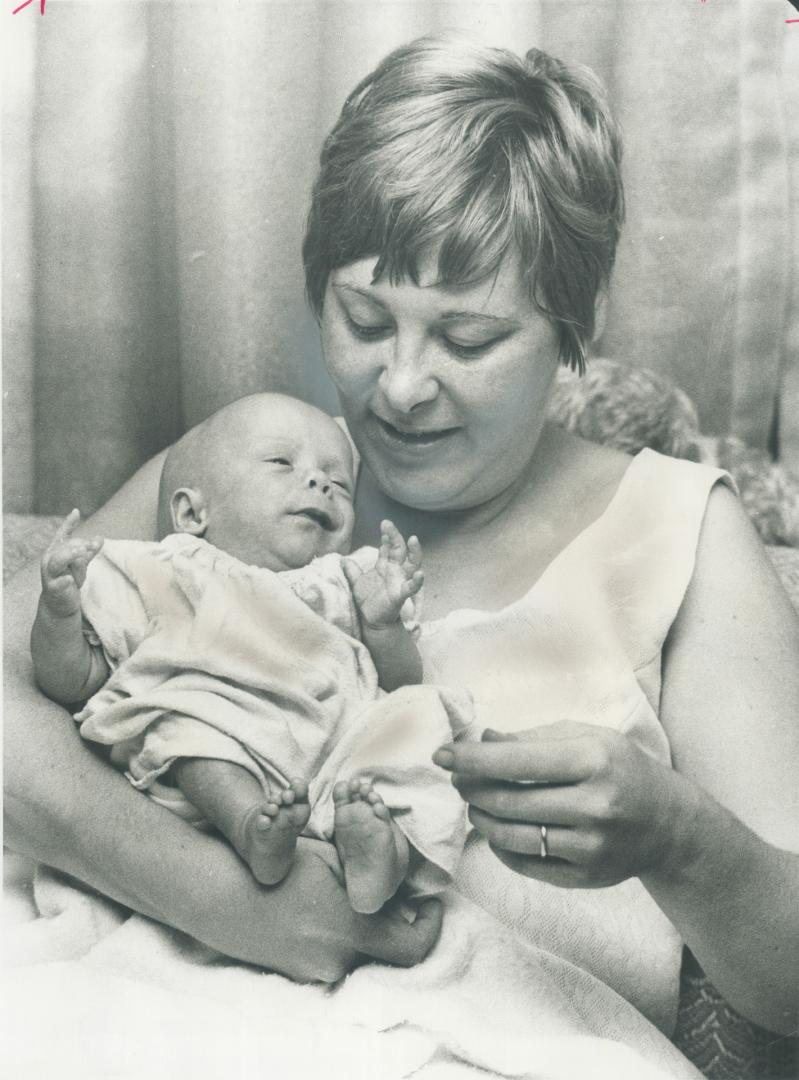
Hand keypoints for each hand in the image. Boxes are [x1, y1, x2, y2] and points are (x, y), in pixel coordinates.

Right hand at [40, 509, 103, 617]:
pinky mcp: (53, 588)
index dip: (69, 523)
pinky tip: (70, 580)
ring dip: (70, 555)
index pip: (62, 535)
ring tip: (83, 551)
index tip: (77, 512)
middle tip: (92, 547)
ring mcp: (49, 574)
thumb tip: (100, 538)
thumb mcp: (80, 564)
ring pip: (59, 561)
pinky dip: (64, 581)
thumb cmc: (69, 579)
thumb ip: (88, 552)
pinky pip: (58, 583)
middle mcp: (49, 560)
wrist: (60, 604)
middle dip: (80, 546)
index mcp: (55, 551)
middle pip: (65, 547)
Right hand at [197, 835, 442, 981]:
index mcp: (353, 928)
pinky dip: (343, 937)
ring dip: (368, 931)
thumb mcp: (331, 859)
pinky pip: (335, 957)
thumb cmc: (280, 866)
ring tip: (353, 897)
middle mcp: (339, 958)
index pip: (414, 946)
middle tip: (397, 899)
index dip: (431, 926)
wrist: (223, 896)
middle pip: (388, 952)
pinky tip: (326, 910)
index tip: (429, 904)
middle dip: (398, 926)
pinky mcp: (298, 972)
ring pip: (361, 954)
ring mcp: (316, 970)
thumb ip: (369, 875)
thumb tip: (400, 884)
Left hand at [343, 519, 422, 628]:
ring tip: (414, 540)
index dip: (387, 536)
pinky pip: (411, 587)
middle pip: (399, 550)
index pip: (388, 547)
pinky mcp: (400, 595)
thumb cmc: (368, 601)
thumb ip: (352, 571)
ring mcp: (399, 582)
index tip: (384, 524)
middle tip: (388, 524)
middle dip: (395, 536)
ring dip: (414, 552)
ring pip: (412, 564)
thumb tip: (343, 560)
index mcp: (385, 566)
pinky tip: (420, 574)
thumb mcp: (356, 583)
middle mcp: (394, 571)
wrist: (370, 621)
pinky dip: (416, 581)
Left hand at [434, 721, 683, 888]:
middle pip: (507, 801)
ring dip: (480, 817)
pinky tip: (498, 828)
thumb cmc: (619, 768)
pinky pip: (524, 863)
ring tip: (475, 803)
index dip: (470, 759)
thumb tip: (482, 740)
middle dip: (471, 788)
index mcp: (592, 760)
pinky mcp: (585, 876)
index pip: (515, 761)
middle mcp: (593, 805)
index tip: (440, 754)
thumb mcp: (586, 737)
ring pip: (510, 835)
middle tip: (457, 779)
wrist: (667, 823)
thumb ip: (532, 738)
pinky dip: (500, 845)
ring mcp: (590, 845)